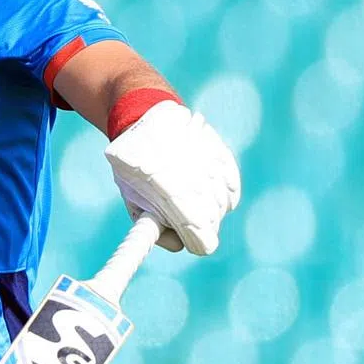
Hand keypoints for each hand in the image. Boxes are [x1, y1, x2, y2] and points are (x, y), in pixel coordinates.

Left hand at [105, 100, 239, 253]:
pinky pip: (231, 188)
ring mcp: (213, 168)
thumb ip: (154, 225)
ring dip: (210, 209)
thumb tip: (178, 244)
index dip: (195, 243)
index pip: (202, 241)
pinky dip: (223, 194)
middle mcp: (198, 183)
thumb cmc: (133, 165)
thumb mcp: (133, 198)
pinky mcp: (223, 157)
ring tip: (188, 196)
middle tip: (182, 216)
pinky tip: (207, 190)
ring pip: (223, 207)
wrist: (144, 118)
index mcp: (173, 198)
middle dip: (198, 226)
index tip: (189, 240)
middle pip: (213, 224)